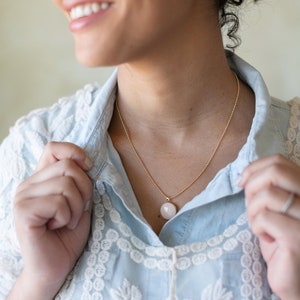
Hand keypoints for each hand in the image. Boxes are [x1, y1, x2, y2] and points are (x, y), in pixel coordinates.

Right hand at [12, 142, 92, 297]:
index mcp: (41, 178)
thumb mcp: (80, 200)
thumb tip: (87, 162)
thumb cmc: (69, 233)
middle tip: (79, 209)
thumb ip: (79, 180)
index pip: (54, 148)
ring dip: (77, 206)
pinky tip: (58, 227)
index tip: (89, 167)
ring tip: (68, 220)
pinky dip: (68, 216)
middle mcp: (29, 184)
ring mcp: (23, 197)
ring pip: (66, 184)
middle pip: (68, 166)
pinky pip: (59, 202)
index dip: (75, 152)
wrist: (56, 265)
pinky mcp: (23, 212)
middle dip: (85, 189)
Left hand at [239, 154, 299, 299]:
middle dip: (252, 187)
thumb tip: (244, 176)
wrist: (294, 277)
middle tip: (252, 207)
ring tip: (262, 227)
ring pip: (266, 194)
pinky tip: (268, 240)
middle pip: (275, 172)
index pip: (279, 161)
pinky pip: (264, 217)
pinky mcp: (299, 237)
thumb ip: (266, 189)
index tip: (241, 182)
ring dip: (252, 211)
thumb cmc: (280, 241)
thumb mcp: (272, 209)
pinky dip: (257, 227)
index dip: (254, 168)